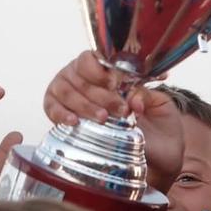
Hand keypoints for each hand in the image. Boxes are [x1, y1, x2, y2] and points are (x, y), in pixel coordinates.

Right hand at [40, 53, 179, 186]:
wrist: (154, 153)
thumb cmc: (154, 123)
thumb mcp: (158, 105)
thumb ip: (146, 95)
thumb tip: (133, 98)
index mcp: (104, 67)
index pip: (93, 58)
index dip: (102, 70)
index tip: (116, 83)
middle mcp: (82, 76)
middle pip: (80, 76)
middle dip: (100, 93)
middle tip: (119, 109)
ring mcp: (68, 93)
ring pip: (67, 91)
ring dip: (85, 105)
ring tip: (103, 118)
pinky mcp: (59, 112)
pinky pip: (52, 108)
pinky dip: (61, 113)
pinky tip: (74, 121)